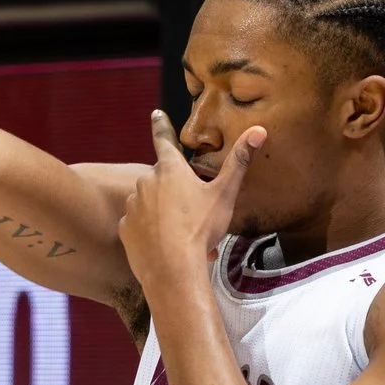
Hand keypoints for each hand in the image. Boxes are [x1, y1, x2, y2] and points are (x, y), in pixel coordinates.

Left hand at [119, 110, 263, 296]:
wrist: (173, 270)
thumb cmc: (200, 229)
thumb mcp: (224, 194)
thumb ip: (239, 161)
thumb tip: (258, 130)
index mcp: (170, 169)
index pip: (163, 139)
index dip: (160, 125)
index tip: (155, 114)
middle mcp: (145, 182)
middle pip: (161, 178)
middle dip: (175, 191)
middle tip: (195, 214)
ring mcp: (132, 205)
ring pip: (149, 202)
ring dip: (163, 213)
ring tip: (184, 235)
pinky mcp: (125, 228)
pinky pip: (139, 224)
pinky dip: (150, 231)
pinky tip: (165, 244)